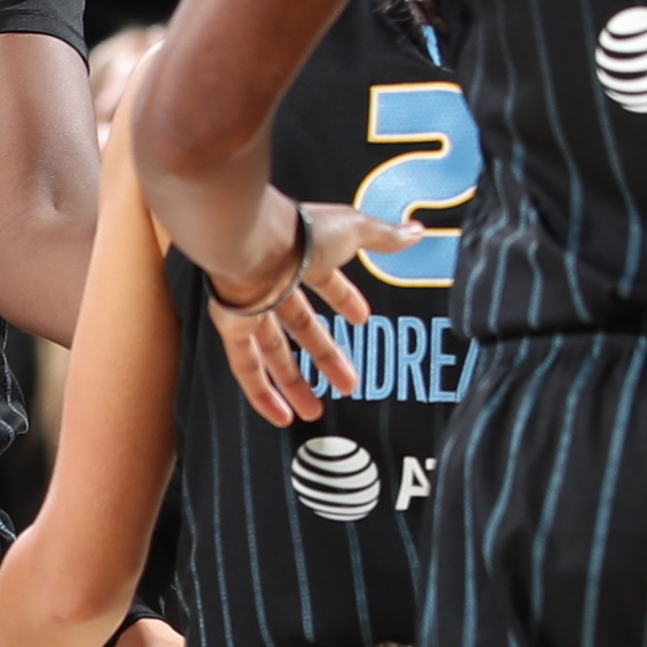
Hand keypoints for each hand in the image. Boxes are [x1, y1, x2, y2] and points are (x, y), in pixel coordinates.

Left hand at [203, 197, 429, 423]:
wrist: (253, 242)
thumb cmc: (300, 233)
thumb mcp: (355, 232)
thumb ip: (384, 236)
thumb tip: (413, 233)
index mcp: (304, 257)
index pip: (326, 284)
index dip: (345, 301)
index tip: (361, 319)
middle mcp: (274, 282)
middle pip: (302, 328)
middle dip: (325, 357)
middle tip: (347, 381)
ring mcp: (251, 306)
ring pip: (274, 353)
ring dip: (294, 384)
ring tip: (313, 410)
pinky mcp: (233, 327)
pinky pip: (246, 368)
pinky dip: (262, 394)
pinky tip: (279, 414)